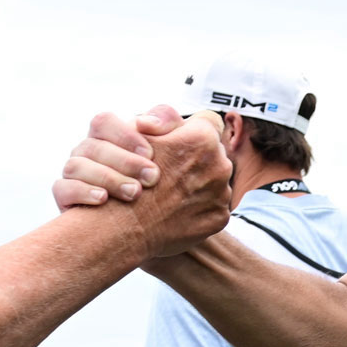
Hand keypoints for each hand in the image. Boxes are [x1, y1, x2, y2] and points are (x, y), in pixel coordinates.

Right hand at [53, 106, 184, 209]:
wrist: (148, 216)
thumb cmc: (159, 174)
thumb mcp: (170, 146)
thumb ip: (165, 122)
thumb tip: (147, 123)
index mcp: (107, 135)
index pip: (103, 122)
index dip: (124, 135)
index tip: (151, 154)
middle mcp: (86, 151)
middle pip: (92, 146)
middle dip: (124, 162)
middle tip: (151, 178)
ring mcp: (73, 174)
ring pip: (75, 166)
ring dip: (106, 178)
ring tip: (134, 193)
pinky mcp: (65, 197)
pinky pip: (63, 189)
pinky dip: (82, 192)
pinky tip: (103, 199)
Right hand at [132, 112, 230, 256]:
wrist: (124, 226)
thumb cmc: (125, 176)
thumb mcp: (138, 133)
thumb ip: (164, 119)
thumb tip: (183, 121)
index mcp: (202, 137)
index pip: (208, 121)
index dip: (191, 130)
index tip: (179, 142)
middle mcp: (219, 163)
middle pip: (213, 152)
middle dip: (195, 159)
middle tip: (169, 171)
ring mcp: (222, 193)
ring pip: (214, 179)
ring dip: (198, 184)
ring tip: (171, 193)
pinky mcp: (220, 217)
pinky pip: (213, 206)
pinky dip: (198, 208)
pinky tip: (176, 211)